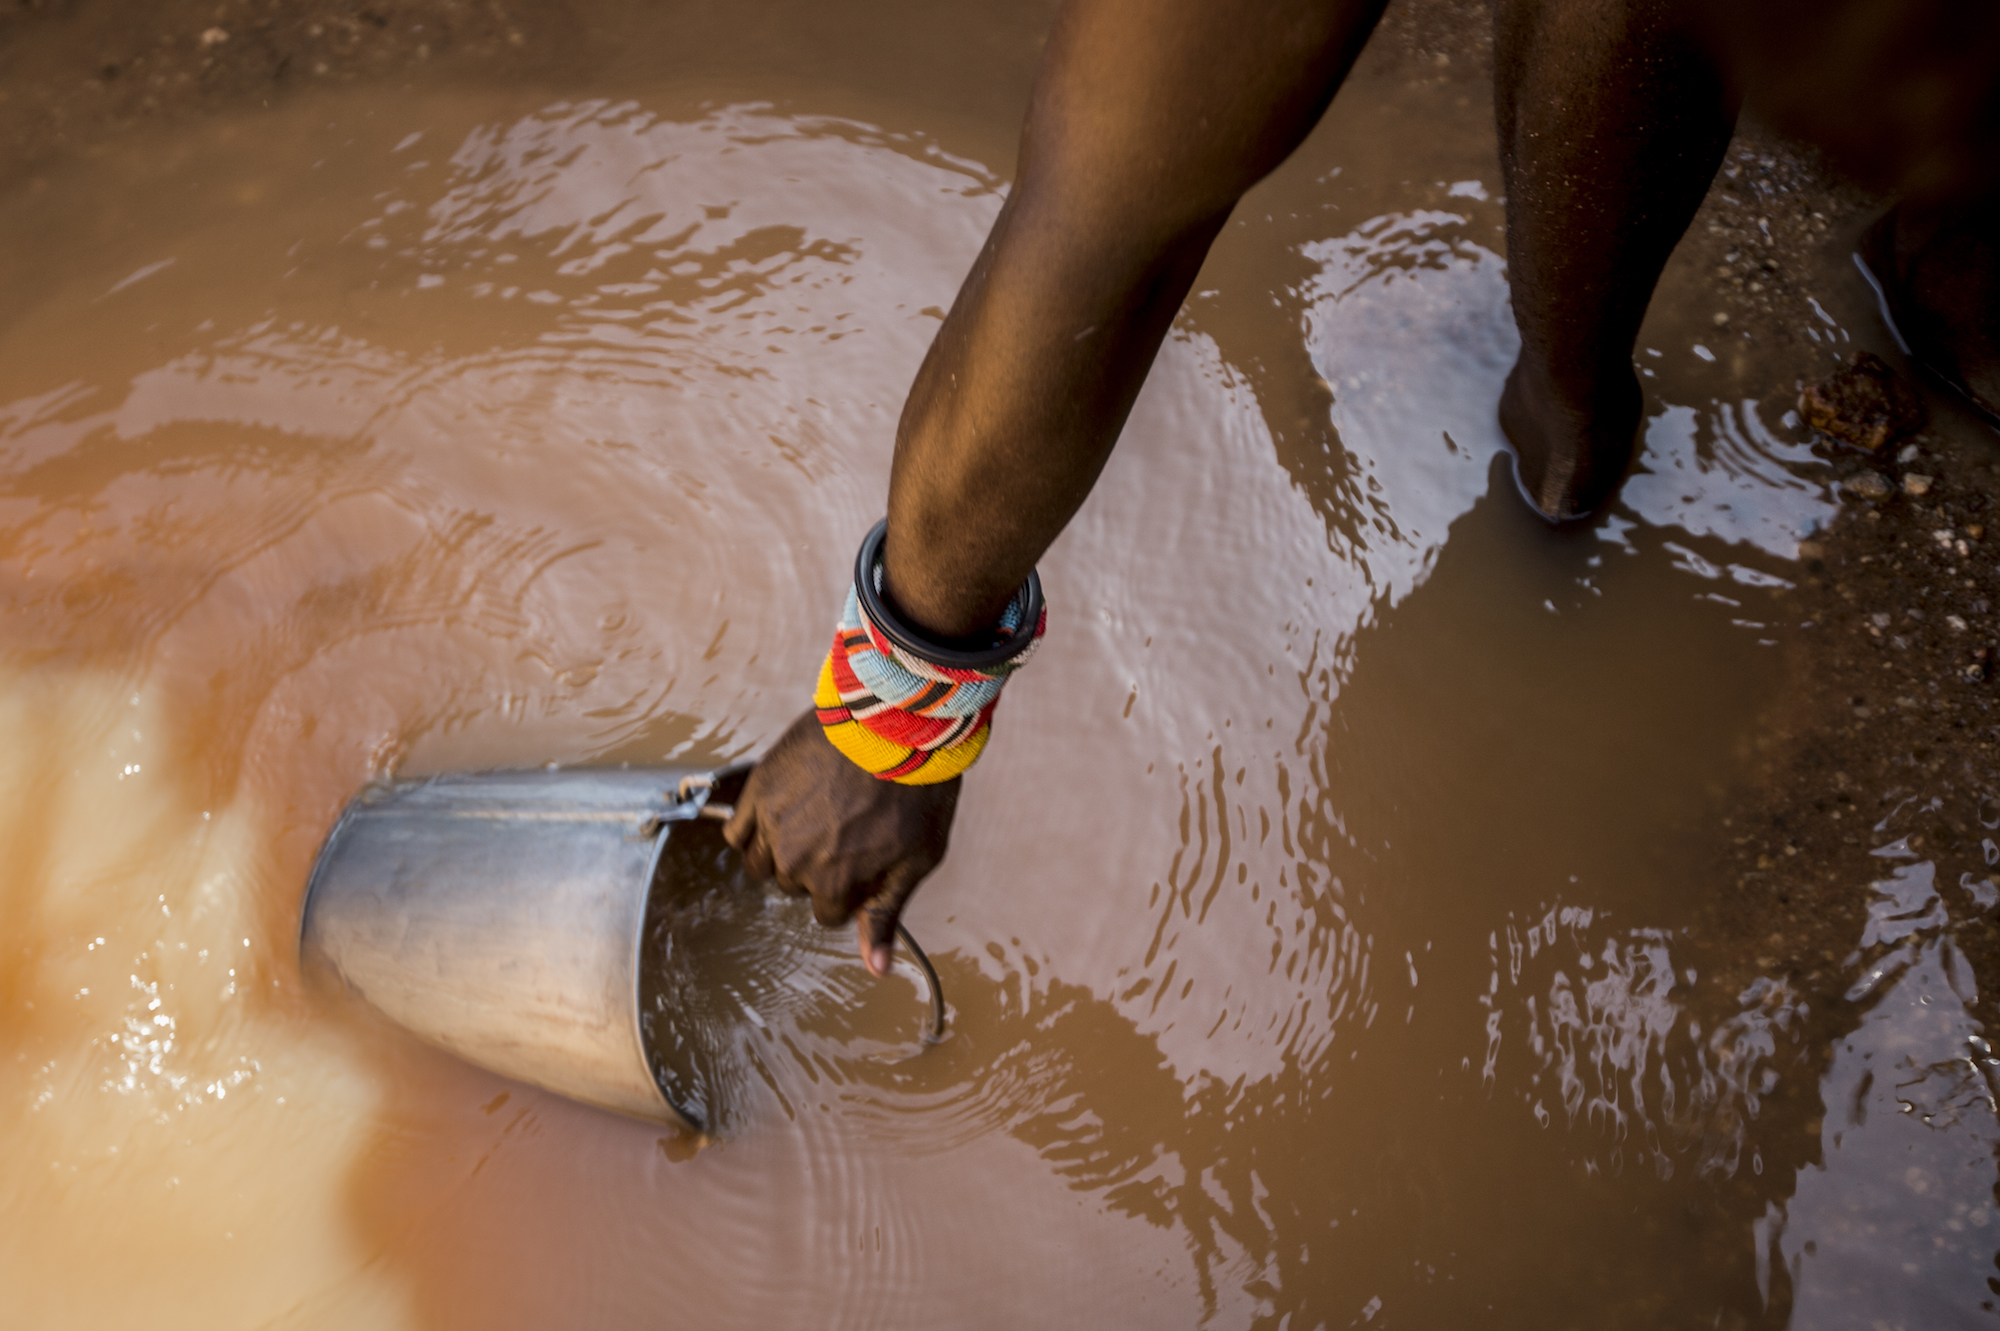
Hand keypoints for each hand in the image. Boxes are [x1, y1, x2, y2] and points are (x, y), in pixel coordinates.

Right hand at [724, 709, 959, 975]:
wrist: (896, 722)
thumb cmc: (915, 789)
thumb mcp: (917, 859)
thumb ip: (887, 912)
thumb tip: (875, 968)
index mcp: (835, 882)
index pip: (828, 914)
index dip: (851, 890)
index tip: (866, 862)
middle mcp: (795, 860)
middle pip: (795, 888)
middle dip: (818, 870)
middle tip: (845, 832)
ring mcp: (772, 823)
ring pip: (759, 865)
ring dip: (781, 854)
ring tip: (812, 824)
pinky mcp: (759, 788)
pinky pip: (734, 830)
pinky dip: (750, 830)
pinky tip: (777, 815)